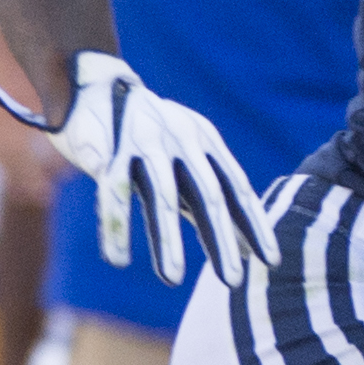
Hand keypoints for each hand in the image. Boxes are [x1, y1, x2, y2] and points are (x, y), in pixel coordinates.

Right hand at [51, 50, 273, 287]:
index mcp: (205, 142)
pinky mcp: (107, 150)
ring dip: (167, 240)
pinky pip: (113, 194)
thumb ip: (210, 197)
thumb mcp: (185, 159)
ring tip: (173, 279)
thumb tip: (247, 246)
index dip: (255, 225)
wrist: (93, 84)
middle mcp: (181, 140)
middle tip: (232, 280)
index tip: (270, 261)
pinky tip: (118, 260)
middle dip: (221, 240)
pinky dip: (116, 228)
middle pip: (208, 196)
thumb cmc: (147, 135)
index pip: (237, 188)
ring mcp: (145, 144)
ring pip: (161, 198)